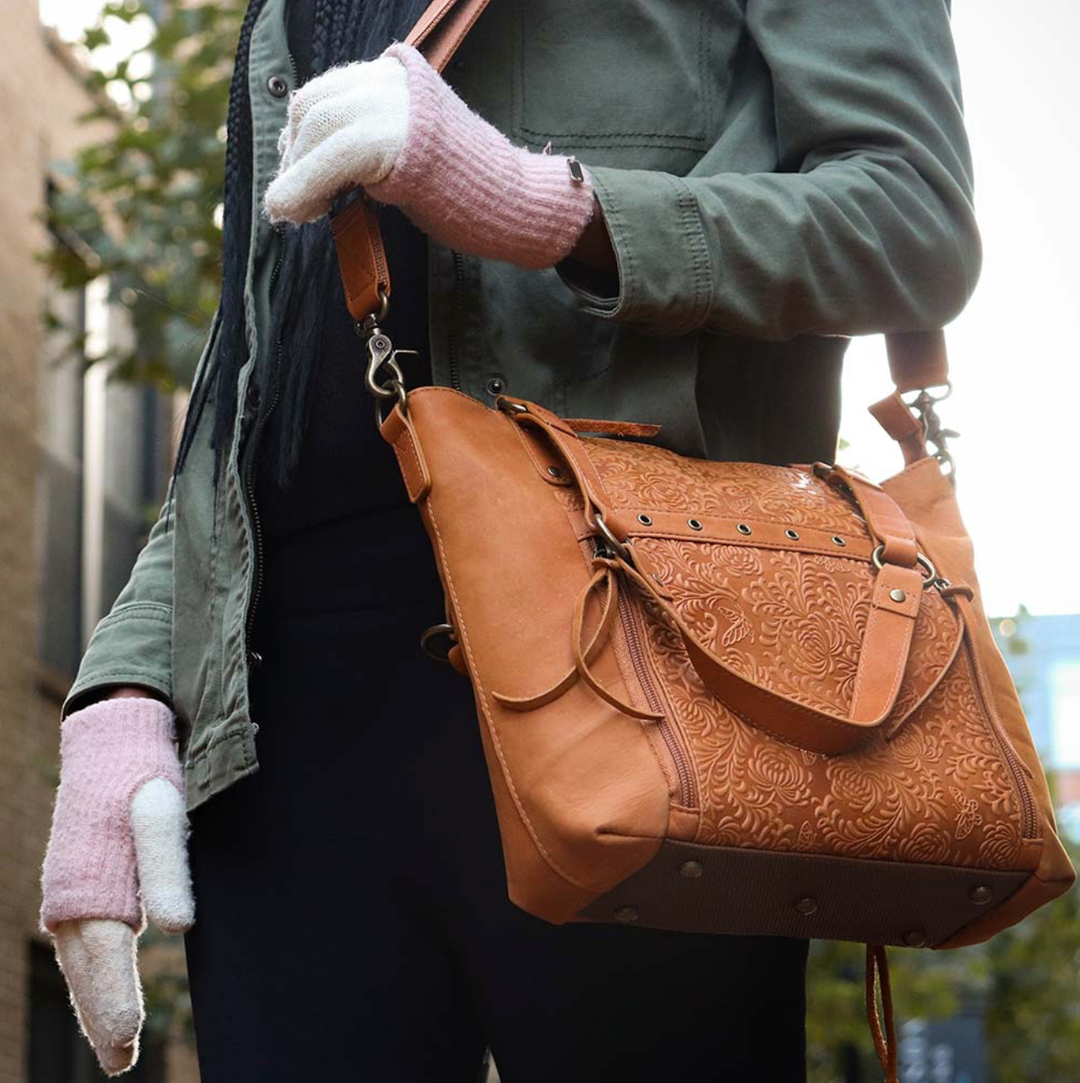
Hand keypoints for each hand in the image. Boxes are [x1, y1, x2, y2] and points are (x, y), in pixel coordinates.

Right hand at [40, 698, 193, 1075]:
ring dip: (95, 999)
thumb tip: (176, 928)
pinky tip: (104, 990)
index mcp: (91, 884)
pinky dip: (92, 971)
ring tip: (115, 1042)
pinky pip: (84, 940)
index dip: (114, 1001)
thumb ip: (168, 869)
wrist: (112, 741)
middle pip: (86, 970)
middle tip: (121, 1061)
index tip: (126, 1040)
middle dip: (102, 1015)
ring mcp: (73, 891)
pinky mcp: (83, 883)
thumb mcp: (162, 812)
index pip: (104, 958)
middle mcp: (73, 895)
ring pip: (81, 960)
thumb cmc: (141, 775)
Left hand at [265, 41, 596, 269]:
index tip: (293, 177)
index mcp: (397, 76)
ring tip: (293, 212)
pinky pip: (332, 157)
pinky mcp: (395, 138)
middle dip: (294, 157)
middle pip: (313, 107)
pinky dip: (303, 187)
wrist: (514, 203)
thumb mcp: (409, 148)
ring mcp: (395, 105)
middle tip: (291, 202)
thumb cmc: (465, 190)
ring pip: (317, 129)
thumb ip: (366, 138)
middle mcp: (392, 80)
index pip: (325, 93)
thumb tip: (303, 153)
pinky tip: (295, 211)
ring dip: (294, 176)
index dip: (298, 137)